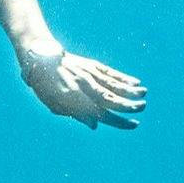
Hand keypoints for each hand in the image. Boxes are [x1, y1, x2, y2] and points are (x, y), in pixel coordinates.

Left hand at [21, 43, 144, 129]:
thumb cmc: (45, 85)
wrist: (39, 57)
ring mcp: (90, 74)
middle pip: (112, 99)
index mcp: (77, 101)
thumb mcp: (55, 105)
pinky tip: (134, 81)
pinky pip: (110, 73)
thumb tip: (95, 125)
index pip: (104, 115)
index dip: (120, 121)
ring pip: (114, 84)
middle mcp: (86, 88)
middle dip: (130, 105)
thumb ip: (76, 115)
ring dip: (130, 90)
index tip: (134, 124)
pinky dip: (123, 77)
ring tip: (144, 94)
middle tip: (143, 107)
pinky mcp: (91, 65)